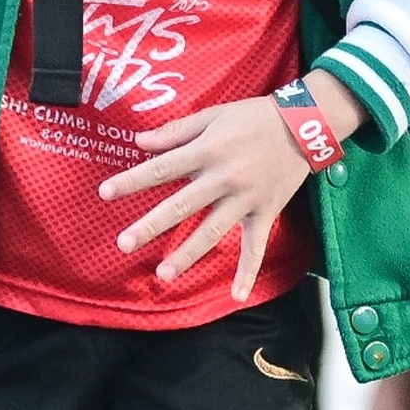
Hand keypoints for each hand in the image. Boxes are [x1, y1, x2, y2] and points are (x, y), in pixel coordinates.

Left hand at [104, 82, 339, 296]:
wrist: (304, 125)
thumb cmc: (253, 117)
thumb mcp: (213, 115)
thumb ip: (176, 131)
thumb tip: (140, 143)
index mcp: (207, 150)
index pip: (162, 168)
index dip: (132, 181)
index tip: (105, 193)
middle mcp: (223, 178)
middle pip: (181, 206)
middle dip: (151, 225)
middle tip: (124, 243)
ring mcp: (245, 199)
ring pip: (212, 231)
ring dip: (188, 254)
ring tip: (164, 274)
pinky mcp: (264, 212)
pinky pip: (255, 247)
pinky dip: (247, 272)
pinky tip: (237, 295)